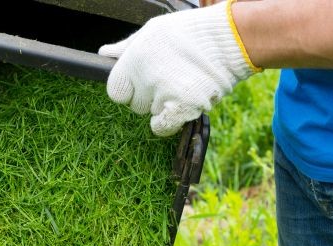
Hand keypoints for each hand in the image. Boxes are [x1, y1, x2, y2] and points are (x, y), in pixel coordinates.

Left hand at [98, 0, 261, 136]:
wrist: (229, 40)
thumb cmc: (189, 34)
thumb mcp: (153, 32)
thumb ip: (127, 48)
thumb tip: (104, 55)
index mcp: (135, 58)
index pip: (115, 91)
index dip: (127, 90)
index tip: (139, 85)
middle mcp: (146, 77)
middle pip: (135, 105)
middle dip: (148, 97)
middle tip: (168, 81)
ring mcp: (164, 94)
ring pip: (151, 114)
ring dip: (163, 106)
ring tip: (182, 85)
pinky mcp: (182, 107)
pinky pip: (163, 127)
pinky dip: (169, 121)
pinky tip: (180, 106)